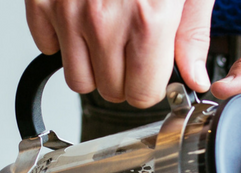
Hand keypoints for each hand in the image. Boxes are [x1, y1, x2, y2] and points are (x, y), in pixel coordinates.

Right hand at [25, 0, 214, 107]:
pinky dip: (63, 40)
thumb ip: (192, 36)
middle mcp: (103, 20)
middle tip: (133, 53)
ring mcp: (68, 10)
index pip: (142, 93)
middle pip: (109, 91)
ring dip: (93, 66)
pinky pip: (46, 47)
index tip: (152, 73)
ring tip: (108, 40)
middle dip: (124, 79)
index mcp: (147, 20)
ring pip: (76, 79)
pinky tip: (82, 20)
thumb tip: (194, 76)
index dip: (150, 85)